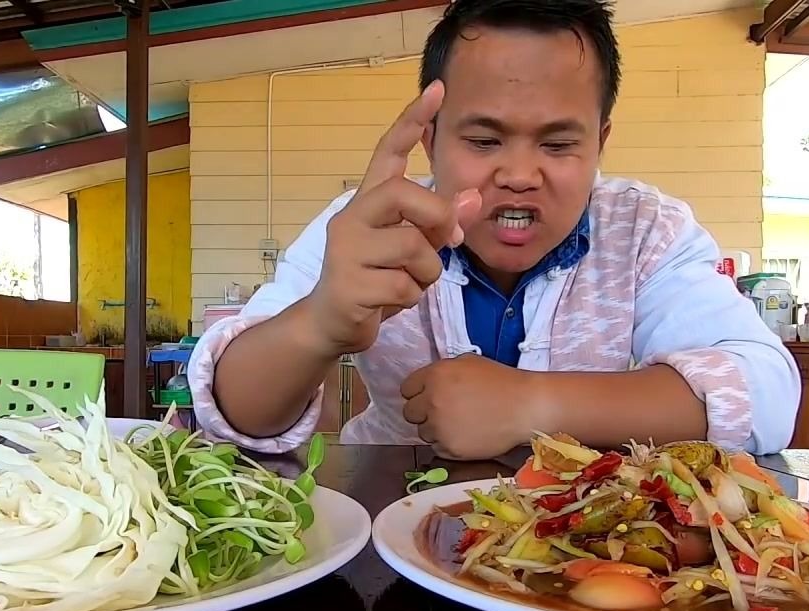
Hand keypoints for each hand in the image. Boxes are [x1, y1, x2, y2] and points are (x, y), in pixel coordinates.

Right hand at [303, 80, 482, 354]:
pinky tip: (389, 301)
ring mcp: (346, 251)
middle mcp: (351, 218)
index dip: (411, 120)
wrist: (331, 324)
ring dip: (426, 274)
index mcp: (367, 202)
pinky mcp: (349, 285)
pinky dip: (409, 298)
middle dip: (436, 218)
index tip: (437, 89)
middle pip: (405, 194)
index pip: (387, 152)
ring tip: (405, 282)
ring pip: (414, 249)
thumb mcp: (411, 247)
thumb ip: (440, 222)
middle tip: (445, 242)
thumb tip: (476, 198)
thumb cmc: (374, 279)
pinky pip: (404, 286)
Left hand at [400, 354, 538, 459]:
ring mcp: (440, 427)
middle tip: (446, 411)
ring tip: (461, 423)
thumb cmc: (501, 381)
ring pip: (423, 432)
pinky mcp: (450, 448)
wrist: (526, 407)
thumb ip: (442, 371)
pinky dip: (448, 443)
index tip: (430, 396)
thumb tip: (427, 383)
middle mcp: (432, 401)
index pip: (406, 389)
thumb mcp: (468, 363)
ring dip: (436, 429)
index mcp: (435, 376)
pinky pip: (437, 447)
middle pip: (410, 413)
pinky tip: (467, 435)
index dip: (418, 392)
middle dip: (424, 412)